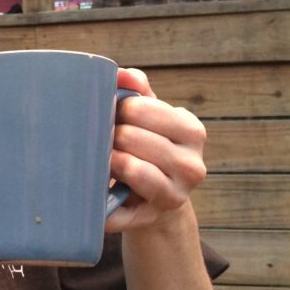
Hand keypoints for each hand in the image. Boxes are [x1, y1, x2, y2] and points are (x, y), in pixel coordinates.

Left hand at [105, 67, 207, 232]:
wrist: (152, 198)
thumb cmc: (146, 145)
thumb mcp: (147, 116)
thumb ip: (137, 91)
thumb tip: (121, 74)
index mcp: (191, 130)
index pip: (142, 108)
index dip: (117, 108)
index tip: (110, 114)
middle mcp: (192, 164)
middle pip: (131, 136)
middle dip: (109, 134)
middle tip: (101, 138)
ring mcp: (178, 193)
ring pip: (130, 166)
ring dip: (106, 160)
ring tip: (102, 158)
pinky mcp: (155, 216)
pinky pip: (122, 203)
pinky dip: (104, 195)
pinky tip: (97, 189)